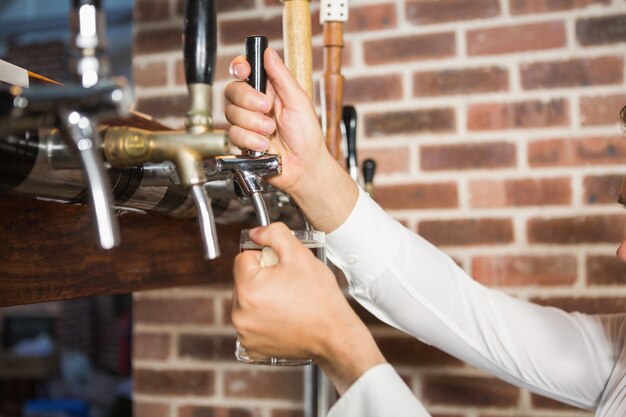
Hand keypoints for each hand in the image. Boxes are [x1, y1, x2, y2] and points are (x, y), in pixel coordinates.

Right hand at [225, 47, 330, 194]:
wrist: (304, 167)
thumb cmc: (307, 136)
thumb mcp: (299, 101)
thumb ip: (282, 77)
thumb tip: (269, 52)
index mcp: (269, 90)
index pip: (245, 70)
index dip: (240, 67)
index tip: (245, 72)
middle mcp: (254, 104)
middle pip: (232, 90)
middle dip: (249, 101)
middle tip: (268, 110)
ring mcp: (247, 123)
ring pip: (231, 113)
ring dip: (253, 124)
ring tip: (271, 132)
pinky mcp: (242, 141)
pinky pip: (233, 134)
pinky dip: (250, 140)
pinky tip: (264, 145)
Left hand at [232, 223, 385, 393]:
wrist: (334, 335)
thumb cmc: (320, 299)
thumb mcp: (299, 255)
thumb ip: (274, 234)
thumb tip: (256, 232)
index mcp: (248, 288)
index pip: (243, 258)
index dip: (264, 257)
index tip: (282, 268)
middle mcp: (240, 314)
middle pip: (244, 281)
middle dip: (262, 279)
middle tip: (288, 286)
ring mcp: (244, 333)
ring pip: (247, 302)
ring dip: (262, 299)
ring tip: (288, 303)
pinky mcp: (251, 347)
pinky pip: (251, 323)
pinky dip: (263, 320)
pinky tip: (283, 319)